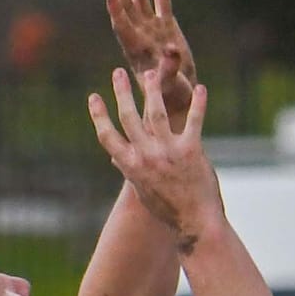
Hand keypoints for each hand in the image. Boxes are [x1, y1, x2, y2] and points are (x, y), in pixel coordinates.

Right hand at [89, 62, 219, 251]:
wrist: (196, 222)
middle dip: (121, 92)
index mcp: (131, 166)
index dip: (98, 115)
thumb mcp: (143, 190)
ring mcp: (168, 152)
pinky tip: (201, 89)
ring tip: (151, 72)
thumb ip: (129, 169)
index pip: (107, 136)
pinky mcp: (191, 151)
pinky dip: (198, 104)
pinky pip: (194, 121)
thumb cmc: (168, 208)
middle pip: (128, 117)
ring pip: (156, 113)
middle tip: (117, 72)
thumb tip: (115, 157)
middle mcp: (146, 157)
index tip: (93, 97)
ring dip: (152, 89)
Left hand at [105, 0, 196, 128]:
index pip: (122, 26)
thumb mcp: (169, 85)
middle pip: (126, 8)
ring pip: (141, 1)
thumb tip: (171, 48)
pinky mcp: (167, 26)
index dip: (116, 10)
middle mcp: (141, 36)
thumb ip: (169, 68)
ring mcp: (152, 29)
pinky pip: (162, 2)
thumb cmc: (171, 96)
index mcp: (137, 50)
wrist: (179, 97)